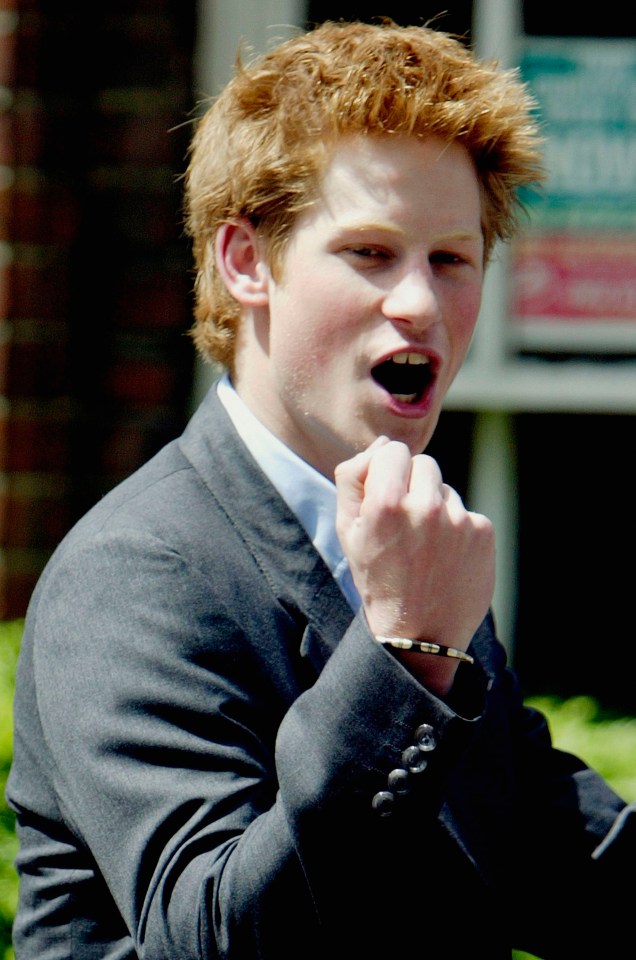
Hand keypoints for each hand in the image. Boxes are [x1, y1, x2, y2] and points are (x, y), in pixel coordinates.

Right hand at [335, 437, 494, 656]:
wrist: (418, 634)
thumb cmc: (377, 578)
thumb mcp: (348, 531)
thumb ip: (354, 478)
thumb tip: (383, 444)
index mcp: (385, 503)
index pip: (394, 450)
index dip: (388, 470)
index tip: (387, 493)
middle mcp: (424, 506)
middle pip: (424, 464)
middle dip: (414, 486)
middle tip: (405, 525)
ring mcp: (458, 519)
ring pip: (446, 490)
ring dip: (436, 509)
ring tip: (425, 548)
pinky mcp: (483, 532)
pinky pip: (467, 512)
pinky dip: (458, 530)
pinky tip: (446, 558)